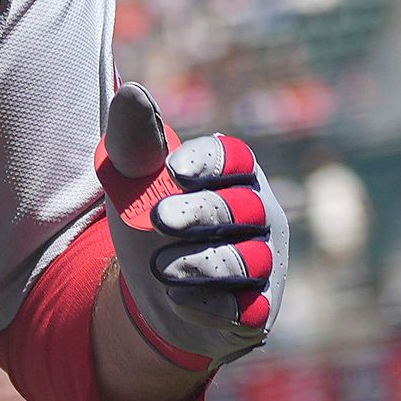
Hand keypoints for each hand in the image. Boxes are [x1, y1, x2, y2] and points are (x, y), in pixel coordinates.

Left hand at [99, 82, 286, 371]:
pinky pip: (245, 308)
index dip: (209, 161)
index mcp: (236, 176)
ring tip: (161, 265)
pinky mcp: (259, 310)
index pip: (235, 159)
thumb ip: (134, 140)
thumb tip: (133, 91)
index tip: (174, 169)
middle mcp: (262, 217)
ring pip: (247, 260)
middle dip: (202, 212)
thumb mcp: (133, 181)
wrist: (152, 291)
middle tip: (158, 217)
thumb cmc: (150, 222)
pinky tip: (178, 298)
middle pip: (243, 208)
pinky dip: (208, 303)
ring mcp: (267, 264)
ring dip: (199, 262)